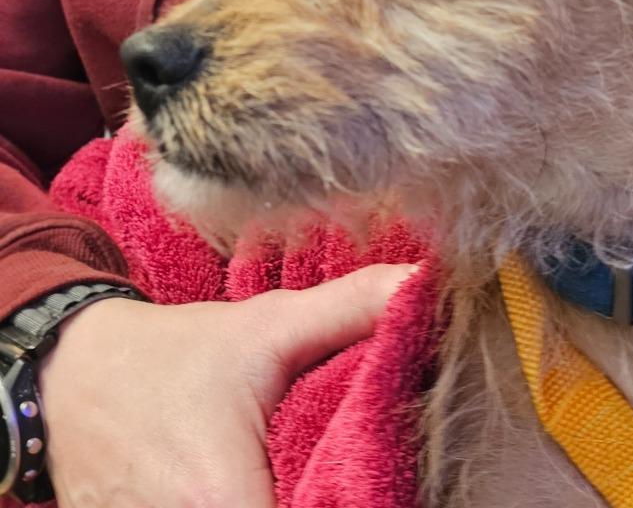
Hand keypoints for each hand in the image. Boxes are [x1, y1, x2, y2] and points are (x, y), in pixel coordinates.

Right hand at [38, 263, 415, 507]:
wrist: (71, 376)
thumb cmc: (173, 355)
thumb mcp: (266, 325)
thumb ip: (351, 309)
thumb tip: (425, 282)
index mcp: (227, 504)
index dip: (360, 503)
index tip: (382, 475)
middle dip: (335, 499)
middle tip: (356, 468)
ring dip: (306, 500)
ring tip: (322, 471)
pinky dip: (271, 506)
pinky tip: (283, 482)